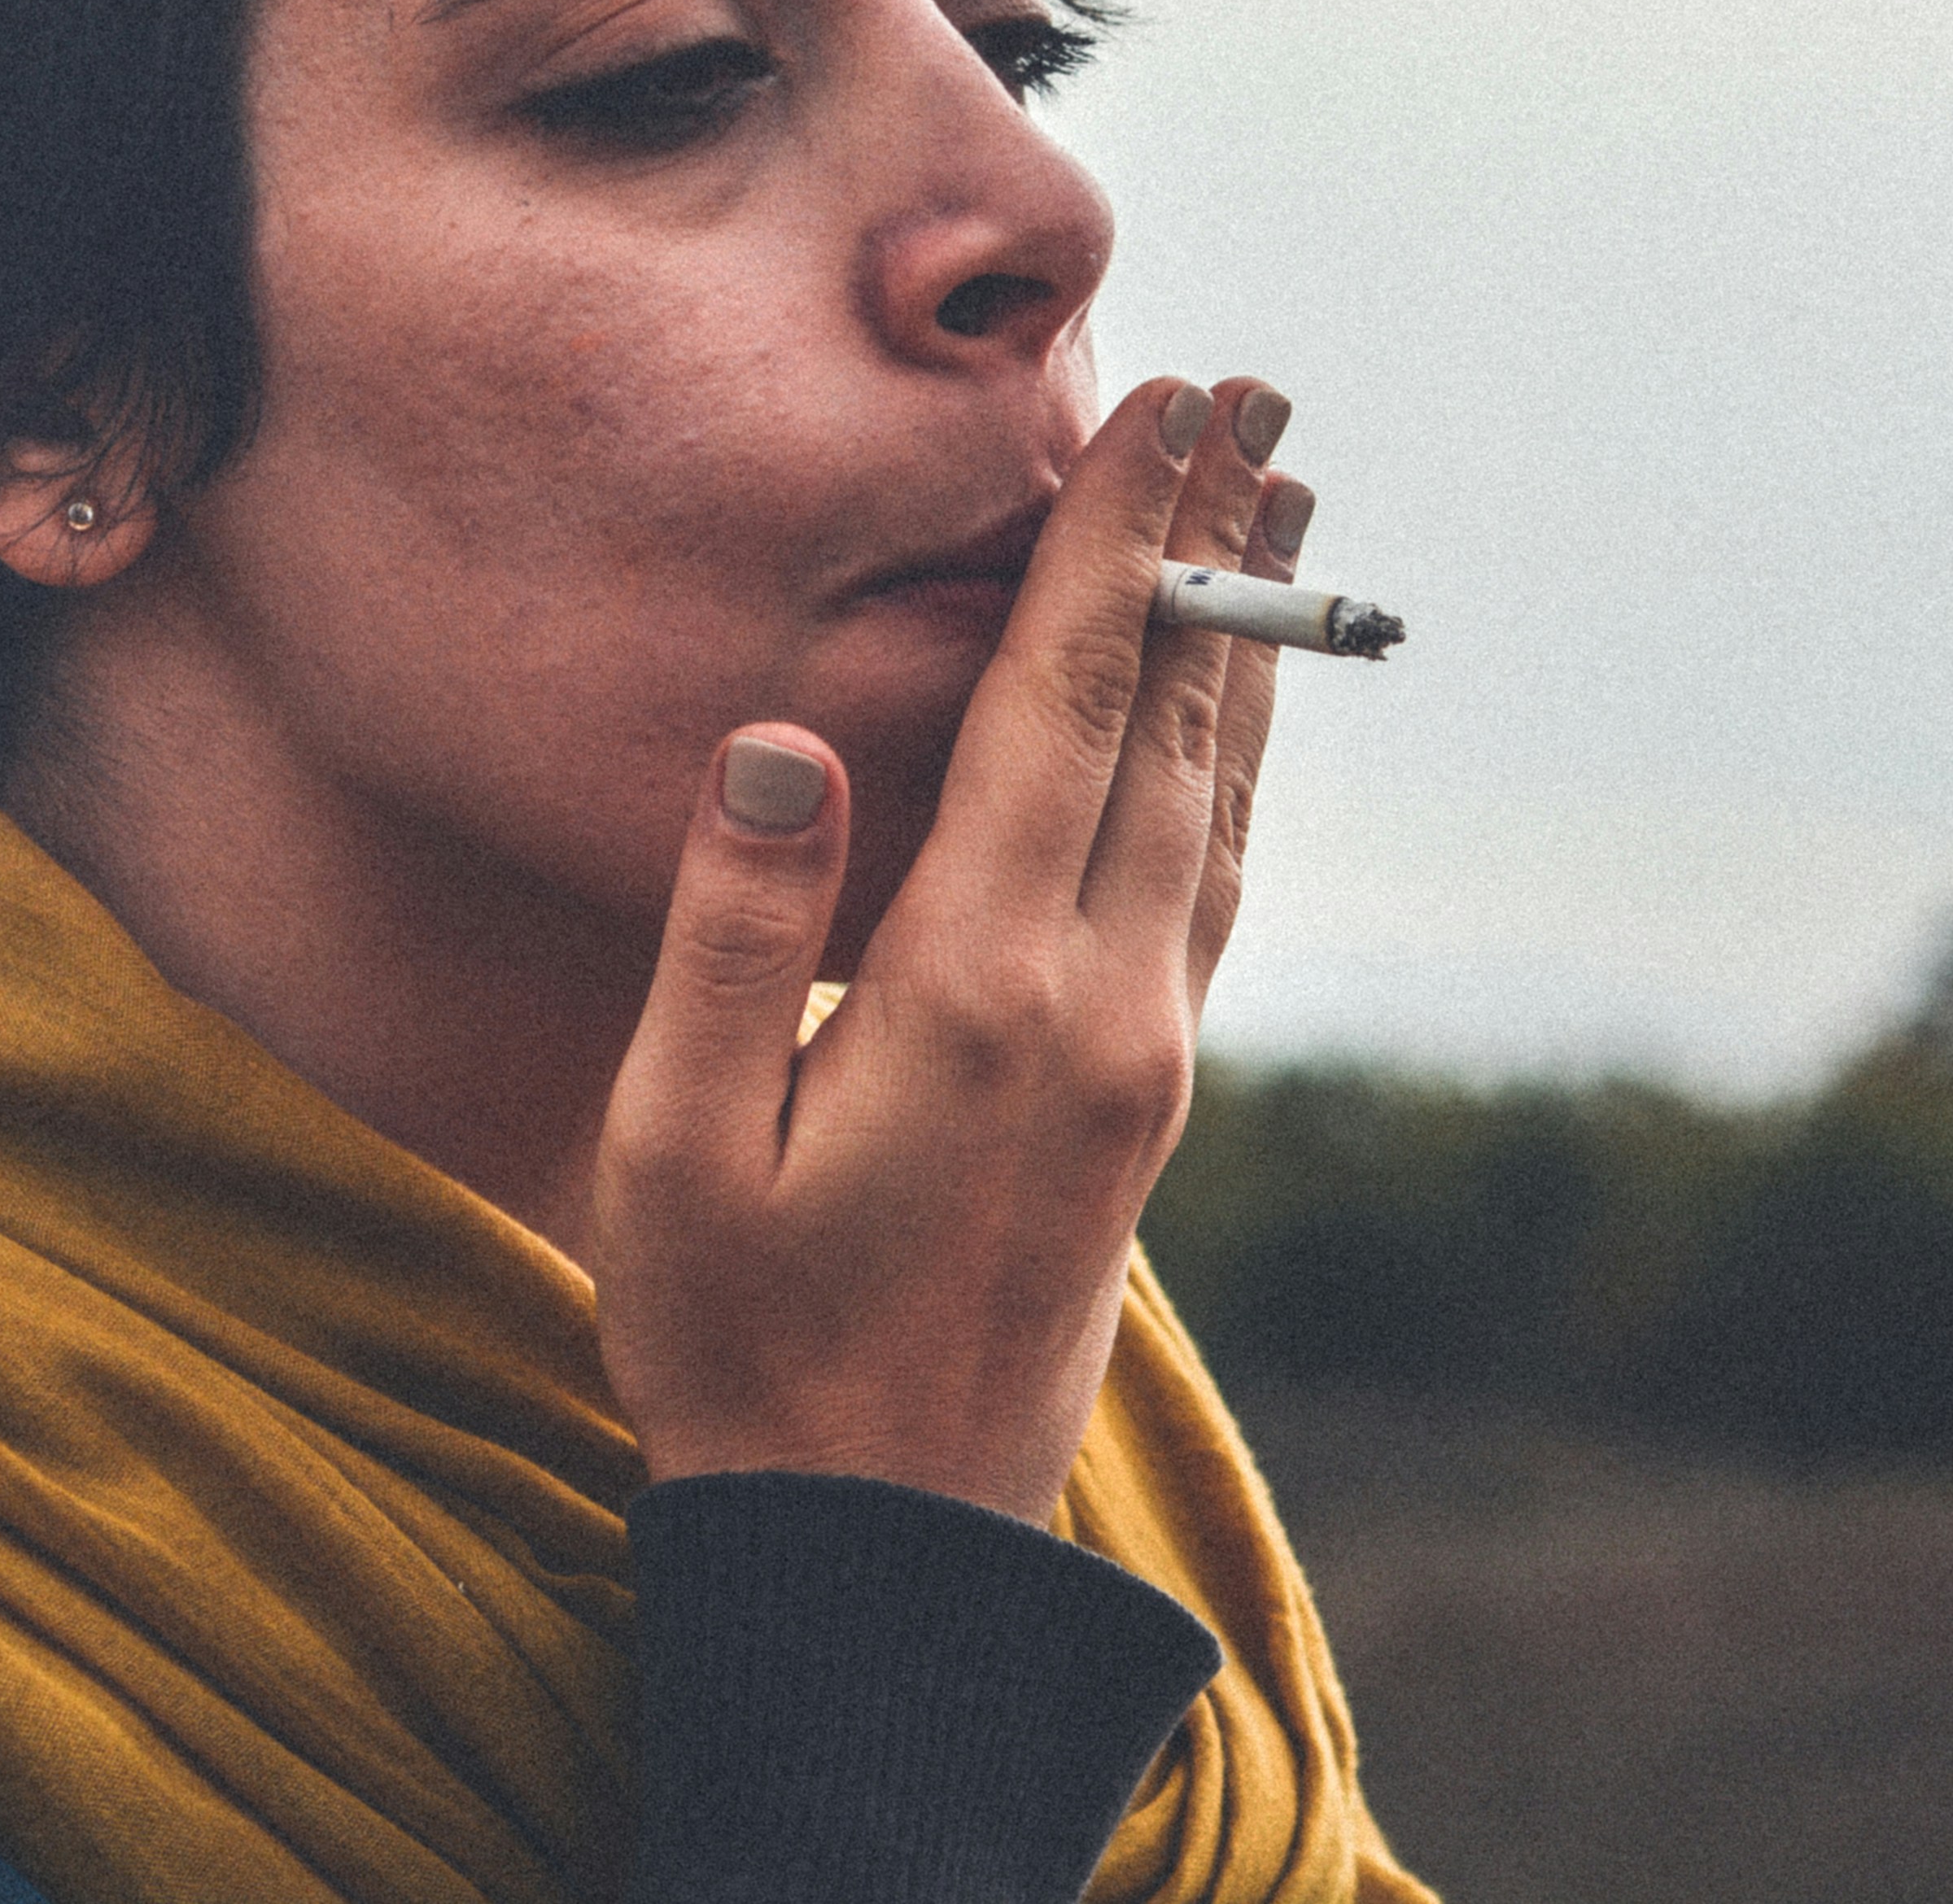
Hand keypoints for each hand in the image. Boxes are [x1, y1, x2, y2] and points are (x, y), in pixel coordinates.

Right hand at [592, 374, 1307, 1517]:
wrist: (885, 1555)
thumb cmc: (737, 1350)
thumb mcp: (672, 1152)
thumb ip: (732, 938)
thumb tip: (780, 742)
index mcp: (980, 994)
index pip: (1069, 709)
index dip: (1116, 544)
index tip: (1163, 403)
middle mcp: (1102, 1009)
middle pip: (1176, 724)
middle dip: (1214, 547)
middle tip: (1260, 397)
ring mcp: (1147, 1061)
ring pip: (1219, 798)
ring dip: (1242, 643)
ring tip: (1280, 508)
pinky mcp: (1153, 1105)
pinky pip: (1217, 883)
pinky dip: (1229, 761)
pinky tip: (1226, 718)